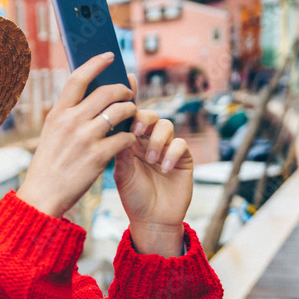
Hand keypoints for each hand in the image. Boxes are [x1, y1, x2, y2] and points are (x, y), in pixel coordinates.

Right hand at [16, 53, 136, 217]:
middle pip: (107, 91)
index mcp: (57, 113)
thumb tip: (93, 96)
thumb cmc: (49, 165)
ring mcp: (85, 138)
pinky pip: (125, 137)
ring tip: (132, 117)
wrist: (42, 195)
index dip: (95, 63)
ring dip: (132, 111)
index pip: (78, 78)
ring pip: (121, 111)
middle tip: (129, 94)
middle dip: (124, 90)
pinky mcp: (98, 156)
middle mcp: (71, 121)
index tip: (109, 56)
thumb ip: (69, 115)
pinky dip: (130, 138)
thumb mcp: (52, 134)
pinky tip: (128, 141)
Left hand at [114, 74, 192, 256]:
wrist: (151, 219)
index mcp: (130, 140)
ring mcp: (167, 147)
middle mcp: (148, 139)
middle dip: (143, 119)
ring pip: (166, 126)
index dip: (129, 96)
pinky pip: (181, 144)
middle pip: (149, 115)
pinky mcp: (183, 158)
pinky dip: (171, 153)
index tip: (126, 79)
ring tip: (150, 158)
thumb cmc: (132, 195)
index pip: (129, 114)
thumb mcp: (121, 171)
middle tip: (136, 131)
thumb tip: (115, 124)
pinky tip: (163, 167)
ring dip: (157, 139)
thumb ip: (120, 148)